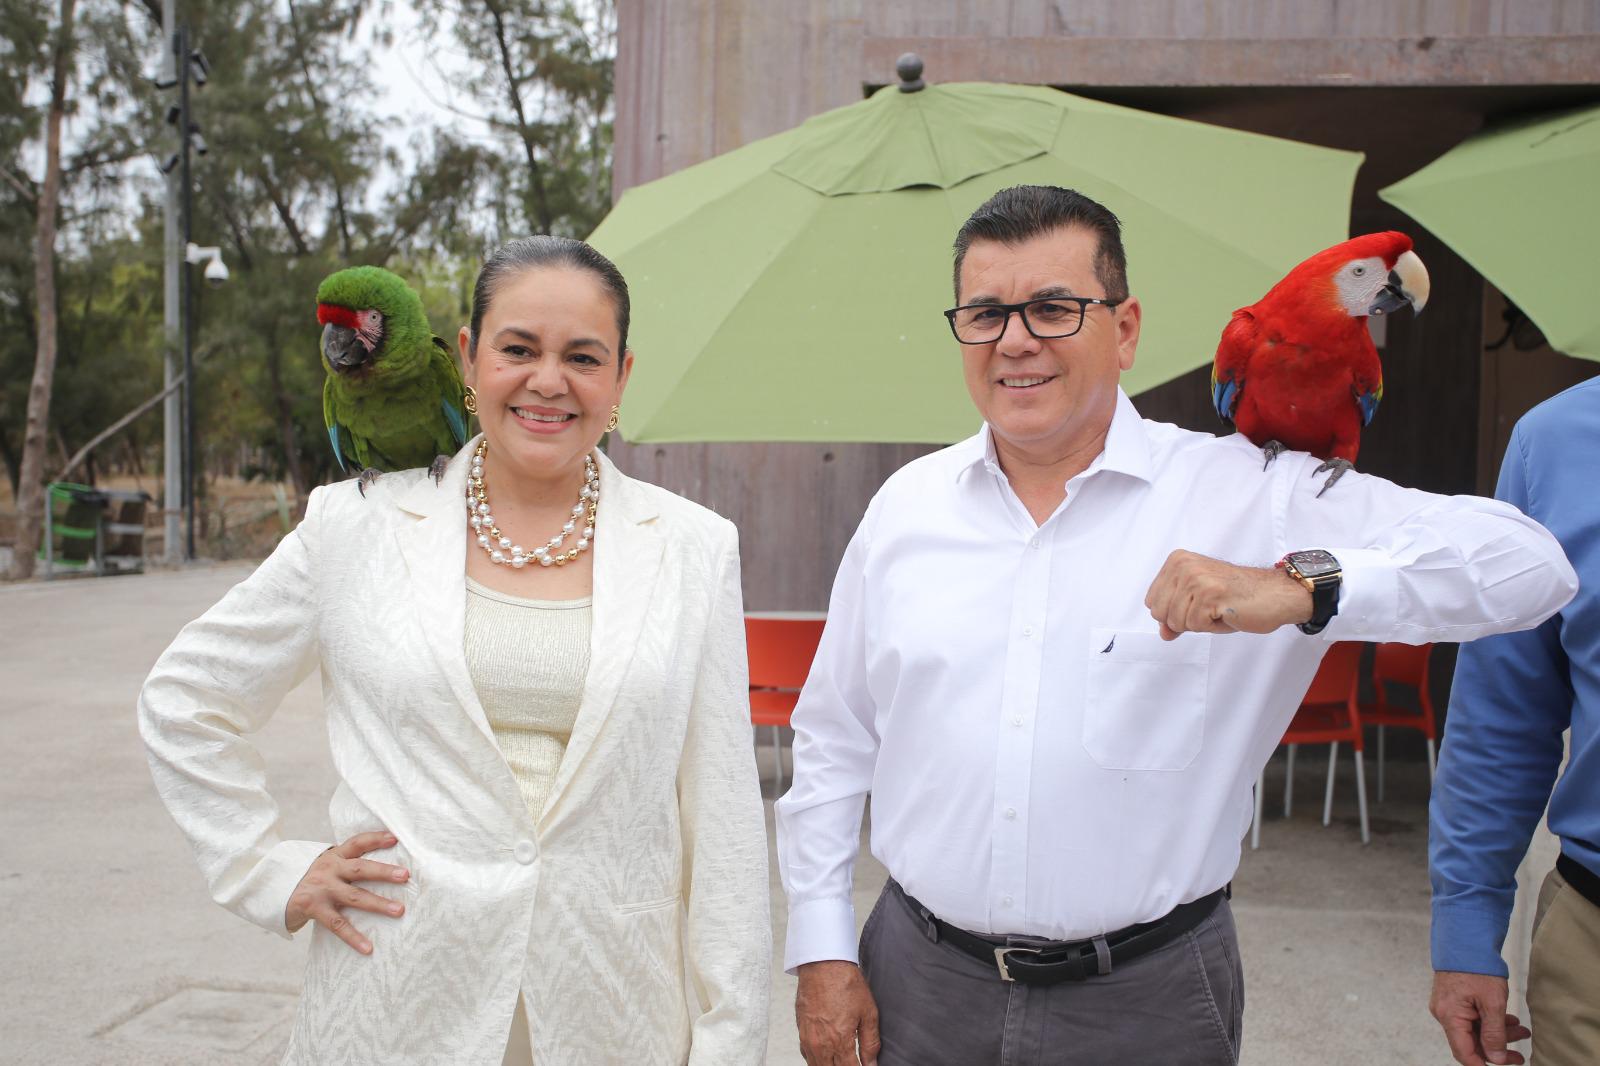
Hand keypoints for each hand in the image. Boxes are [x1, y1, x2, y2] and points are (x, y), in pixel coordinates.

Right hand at [285, 830, 409, 953]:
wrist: (274, 891)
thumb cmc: (313, 880)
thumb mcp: (328, 866)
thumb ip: (349, 864)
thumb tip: (386, 870)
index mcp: (335, 856)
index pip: (357, 842)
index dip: (376, 838)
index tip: (395, 838)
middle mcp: (329, 869)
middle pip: (360, 868)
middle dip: (384, 872)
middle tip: (405, 876)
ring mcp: (321, 889)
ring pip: (354, 897)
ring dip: (378, 904)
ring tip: (399, 911)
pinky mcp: (313, 908)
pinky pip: (337, 924)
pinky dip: (354, 937)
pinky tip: (368, 948)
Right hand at [796, 960, 880, 1065]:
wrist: (823, 964)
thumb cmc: (845, 983)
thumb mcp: (868, 1013)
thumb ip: (870, 1043)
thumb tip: (872, 1063)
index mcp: (840, 1041)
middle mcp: (821, 1044)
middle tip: (853, 1062)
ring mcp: (808, 1038)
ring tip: (841, 1061)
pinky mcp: (801, 1030)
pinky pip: (807, 1055)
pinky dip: (817, 1060)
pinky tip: (826, 1056)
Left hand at [1143, 550, 1312, 639]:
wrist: (1275, 594)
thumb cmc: (1237, 597)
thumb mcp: (1198, 604)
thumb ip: (1175, 616)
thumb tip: (1163, 633)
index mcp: (1177, 561)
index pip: (1152, 602)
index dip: (1174, 613)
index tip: (1199, 602)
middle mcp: (1183, 565)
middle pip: (1160, 613)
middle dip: (1185, 620)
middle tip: (1210, 607)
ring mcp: (1196, 578)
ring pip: (1176, 622)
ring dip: (1200, 623)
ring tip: (1220, 608)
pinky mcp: (1210, 594)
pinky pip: (1195, 626)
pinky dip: (1212, 626)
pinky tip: (1227, 611)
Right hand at [1429, 971, 1529, 1064]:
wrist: (1465, 939)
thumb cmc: (1477, 967)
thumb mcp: (1493, 1003)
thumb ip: (1494, 1034)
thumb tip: (1496, 1058)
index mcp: (1450, 1016)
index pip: (1464, 1052)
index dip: (1483, 1065)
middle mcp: (1444, 1013)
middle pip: (1470, 1042)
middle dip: (1497, 1049)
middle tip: (1519, 1055)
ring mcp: (1447, 1006)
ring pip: (1473, 1030)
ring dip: (1498, 1033)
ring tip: (1520, 1030)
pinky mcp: (1453, 999)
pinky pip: (1471, 1019)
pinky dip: (1490, 1022)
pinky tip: (1508, 1019)